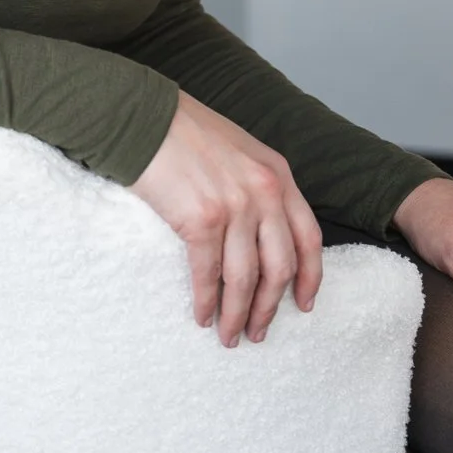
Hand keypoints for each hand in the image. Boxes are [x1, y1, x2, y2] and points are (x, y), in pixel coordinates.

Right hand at [130, 91, 322, 346]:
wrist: (143, 116)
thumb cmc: (182, 130)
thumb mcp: (239, 150)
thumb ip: (257, 185)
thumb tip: (257, 232)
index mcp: (278, 174)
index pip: (309, 237)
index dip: (310, 277)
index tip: (303, 305)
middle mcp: (265, 191)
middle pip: (280, 266)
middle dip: (269, 307)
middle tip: (258, 332)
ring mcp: (235, 206)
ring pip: (245, 278)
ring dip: (237, 314)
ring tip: (229, 336)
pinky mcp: (201, 219)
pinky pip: (208, 273)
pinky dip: (207, 301)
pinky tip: (202, 316)